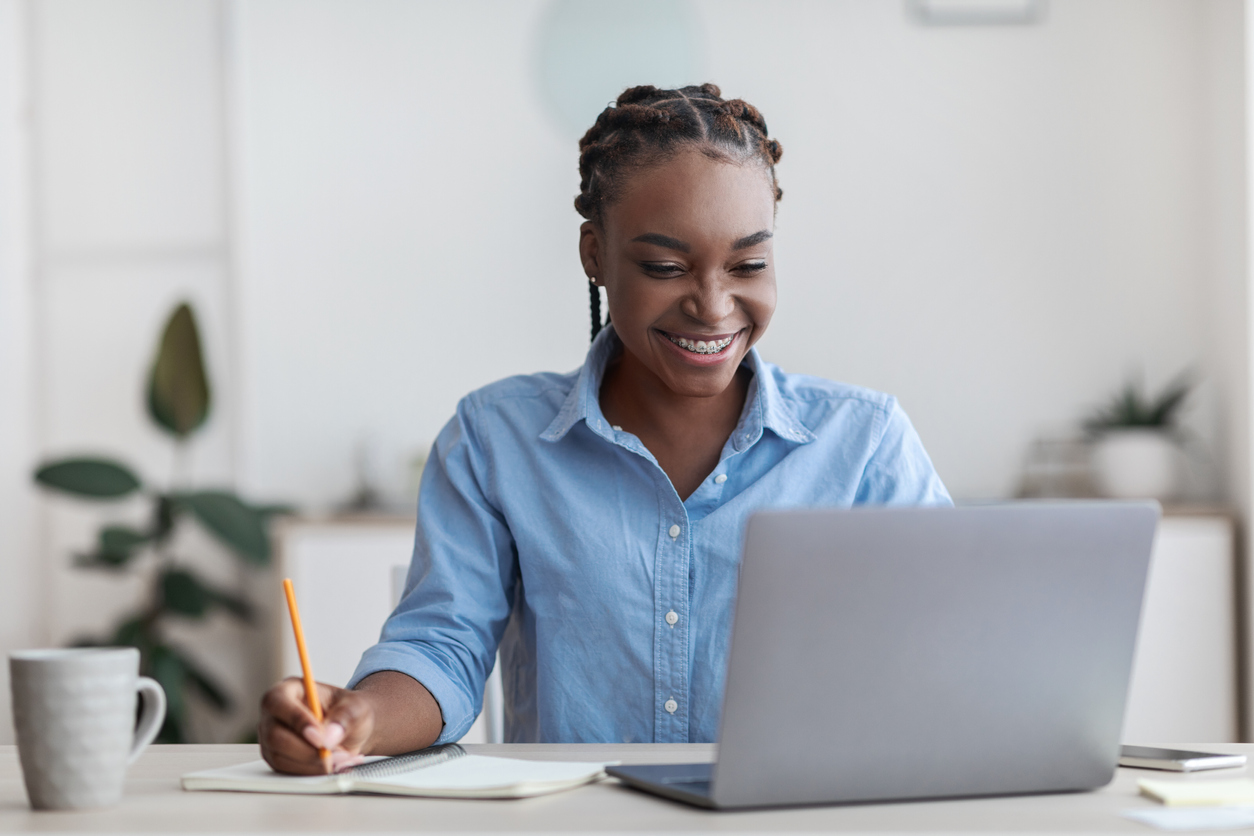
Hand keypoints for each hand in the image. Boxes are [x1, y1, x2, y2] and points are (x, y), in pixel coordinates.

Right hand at [258, 677, 372, 774]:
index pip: (278, 703)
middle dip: (307, 751)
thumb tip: (329, 738)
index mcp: (287, 690)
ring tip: (341, 759)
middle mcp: (273, 714)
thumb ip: (345, 717)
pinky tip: (333, 765)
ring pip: (280, 758)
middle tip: (335, 755)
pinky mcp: (277, 758)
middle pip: (274, 736)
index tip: (320, 739)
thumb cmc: (350, 711)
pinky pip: (287, 771)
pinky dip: (311, 772)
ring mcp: (271, 738)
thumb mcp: (355, 706)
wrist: (353, 729)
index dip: (297, 721)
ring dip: (312, 764)